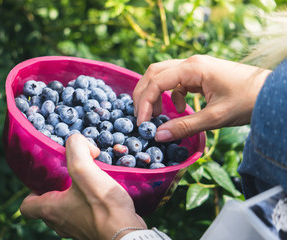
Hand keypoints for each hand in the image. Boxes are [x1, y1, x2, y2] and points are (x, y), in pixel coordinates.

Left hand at [20, 134, 145, 239]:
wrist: (126, 233)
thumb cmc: (103, 206)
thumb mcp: (85, 170)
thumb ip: (76, 149)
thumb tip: (78, 141)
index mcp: (51, 210)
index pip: (26, 207)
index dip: (31, 192)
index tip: (44, 180)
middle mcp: (61, 224)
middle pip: (48, 208)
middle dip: (56, 191)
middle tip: (69, 175)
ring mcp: (78, 230)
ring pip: (67, 213)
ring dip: (74, 198)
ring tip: (88, 182)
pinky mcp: (94, 230)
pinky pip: (85, 216)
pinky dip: (89, 205)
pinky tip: (103, 193)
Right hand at [133, 55, 270, 141]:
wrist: (272, 93)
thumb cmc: (248, 101)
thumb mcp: (215, 117)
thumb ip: (185, 126)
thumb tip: (158, 136)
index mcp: (193, 68)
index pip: (157, 81)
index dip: (145, 102)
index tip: (142, 123)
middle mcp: (191, 63)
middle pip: (155, 73)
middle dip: (144, 95)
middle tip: (141, 116)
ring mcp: (195, 67)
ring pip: (163, 75)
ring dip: (155, 94)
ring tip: (157, 114)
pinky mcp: (200, 74)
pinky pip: (176, 81)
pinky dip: (170, 95)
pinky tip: (180, 109)